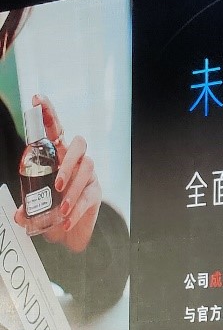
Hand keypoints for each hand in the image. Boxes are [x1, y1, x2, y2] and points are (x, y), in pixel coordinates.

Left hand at [13, 94, 100, 252]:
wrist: (70, 231)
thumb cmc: (51, 208)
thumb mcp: (36, 202)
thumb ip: (28, 205)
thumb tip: (20, 214)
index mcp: (58, 155)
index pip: (55, 130)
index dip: (49, 113)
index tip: (37, 98)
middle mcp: (75, 160)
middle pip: (79, 145)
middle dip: (68, 162)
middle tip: (57, 184)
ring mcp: (88, 175)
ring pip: (87, 170)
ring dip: (73, 189)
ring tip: (60, 209)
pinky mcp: (96, 192)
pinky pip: (89, 196)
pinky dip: (77, 210)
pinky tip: (66, 220)